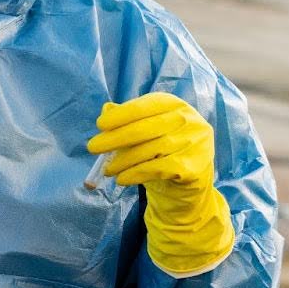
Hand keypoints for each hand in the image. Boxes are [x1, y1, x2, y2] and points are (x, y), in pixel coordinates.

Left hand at [87, 92, 234, 276]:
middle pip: (146, 128)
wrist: (188, 183)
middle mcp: (188, 120)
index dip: (121, 114)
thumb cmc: (162, 152)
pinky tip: (122, 179)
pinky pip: (160, 169)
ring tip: (107, 170)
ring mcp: (194, 142)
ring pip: (152, 149)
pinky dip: (137, 174)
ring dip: (124, 160)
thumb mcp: (146, 133)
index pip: (145, 106)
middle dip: (116, 138)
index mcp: (174, 105)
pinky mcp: (195, 166)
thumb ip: (128, 120)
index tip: (100, 125)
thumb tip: (106, 110)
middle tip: (93, 147)